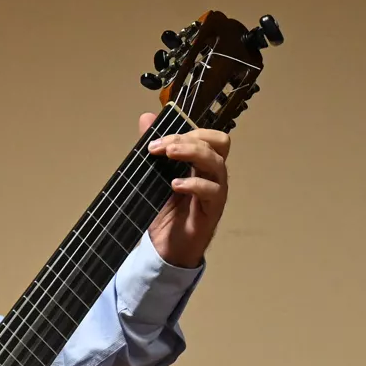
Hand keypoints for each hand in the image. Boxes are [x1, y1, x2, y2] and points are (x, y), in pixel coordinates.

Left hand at [141, 110, 229, 267]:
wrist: (166, 248)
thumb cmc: (165, 211)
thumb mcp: (154, 176)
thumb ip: (154, 148)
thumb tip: (146, 117)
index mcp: (201, 163)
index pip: (208, 136)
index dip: (186, 131)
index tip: (155, 138)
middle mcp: (212, 174)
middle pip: (219, 143)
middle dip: (188, 138)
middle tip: (160, 146)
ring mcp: (215, 191)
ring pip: (217, 163)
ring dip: (192, 154)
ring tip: (168, 155)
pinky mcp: (212, 210)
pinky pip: (213, 191)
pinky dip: (194, 184)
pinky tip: (175, 184)